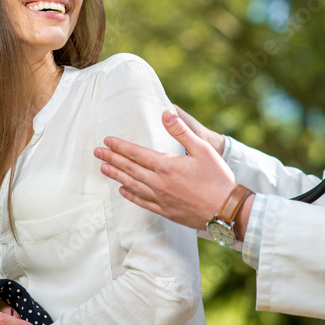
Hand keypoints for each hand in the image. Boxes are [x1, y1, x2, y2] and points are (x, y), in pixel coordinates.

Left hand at [95, 109, 236, 229]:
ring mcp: (161, 199)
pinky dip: (130, 196)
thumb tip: (165, 112)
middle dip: (112, 159)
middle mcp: (159, 183)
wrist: (226, 211)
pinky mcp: (167, 212)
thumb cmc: (218, 178)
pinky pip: (143, 203)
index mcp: (166, 166)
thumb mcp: (203, 149)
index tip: (106, 141)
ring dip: (117, 175)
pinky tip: (123, 191)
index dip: (120, 146)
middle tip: (97, 153)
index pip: (136, 154)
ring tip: (103, 168)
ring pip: (133, 185)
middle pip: (130, 169)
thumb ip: (181, 131)